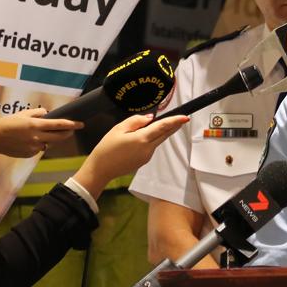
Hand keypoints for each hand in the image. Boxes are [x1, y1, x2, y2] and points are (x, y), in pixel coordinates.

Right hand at [0, 108, 82, 156]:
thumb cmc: (7, 123)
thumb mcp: (22, 114)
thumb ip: (37, 113)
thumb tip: (48, 114)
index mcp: (35, 125)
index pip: (59, 125)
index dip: (71, 125)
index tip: (80, 124)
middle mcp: (37, 137)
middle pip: (59, 137)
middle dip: (67, 133)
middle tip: (71, 130)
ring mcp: (33, 147)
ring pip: (48, 143)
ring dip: (48, 139)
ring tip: (35, 134)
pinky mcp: (29, 154)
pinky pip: (38, 149)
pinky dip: (37, 145)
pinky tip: (26, 141)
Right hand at [73, 114, 188, 198]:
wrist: (101, 169)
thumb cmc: (107, 148)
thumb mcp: (118, 128)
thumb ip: (136, 121)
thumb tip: (150, 118)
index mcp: (142, 139)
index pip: (163, 127)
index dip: (175, 121)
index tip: (185, 117)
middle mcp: (148, 149)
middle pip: (164, 135)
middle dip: (174, 126)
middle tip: (181, 118)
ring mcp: (147, 156)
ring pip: (157, 141)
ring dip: (158, 133)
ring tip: (147, 126)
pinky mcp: (144, 161)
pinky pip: (150, 147)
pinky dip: (150, 140)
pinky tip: (138, 139)